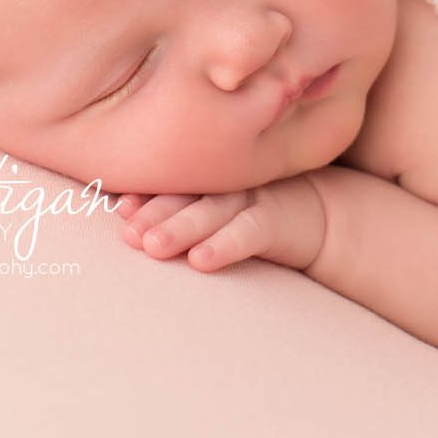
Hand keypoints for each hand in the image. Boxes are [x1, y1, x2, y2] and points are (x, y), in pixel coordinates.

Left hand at [113, 176, 325, 272]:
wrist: (317, 216)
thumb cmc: (251, 212)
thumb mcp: (215, 206)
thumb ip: (179, 205)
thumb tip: (120, 216)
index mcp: (206, 177)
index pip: (171, 182)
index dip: (145, 194)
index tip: (120, 209)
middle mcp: (226, 182)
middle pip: (187, 193)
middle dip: (155, 212)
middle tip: (129, 233)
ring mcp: (253, 197)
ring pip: (213, 210)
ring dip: (182, 227)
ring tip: (153, 246)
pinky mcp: (277, 219)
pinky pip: (250, 231)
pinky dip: (225, 244)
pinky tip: (201, 261)